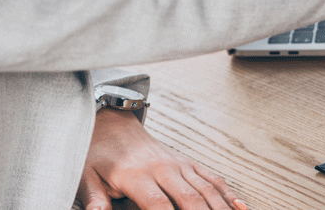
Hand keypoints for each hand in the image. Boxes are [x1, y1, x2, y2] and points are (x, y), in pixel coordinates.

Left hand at [77, 108, 246, 209]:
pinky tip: (240, 207)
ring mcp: (179, 164)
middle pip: (191, 199)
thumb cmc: (97, 153)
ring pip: (207, 189)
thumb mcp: (85, 177)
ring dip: (221, 208)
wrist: (111, 123)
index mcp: (136, 175)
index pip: (158, 205)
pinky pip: (212, 177)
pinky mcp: (187, 162)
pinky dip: (228, 193)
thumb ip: (94, 199)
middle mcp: (163, 168)